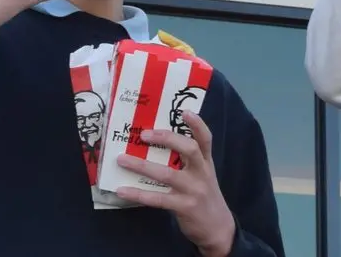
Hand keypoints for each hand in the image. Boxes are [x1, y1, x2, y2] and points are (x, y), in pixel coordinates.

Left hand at [114, 113, 236, 256]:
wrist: (218, 229)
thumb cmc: (205, 197)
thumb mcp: (204, 176)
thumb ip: (189, 163)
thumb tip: (159, 146)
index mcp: (206, 163)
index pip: (206, 139)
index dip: (197, 124)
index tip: (184, 111)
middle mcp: (202, 173)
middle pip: (189, 149)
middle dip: (167, 138)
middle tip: (144, 134)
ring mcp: (193, 190)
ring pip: (166, 174)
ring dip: (141, 165)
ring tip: (121, 160)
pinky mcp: (184, 207)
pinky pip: (157, 199)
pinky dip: (138, 194)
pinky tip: (122, 190)